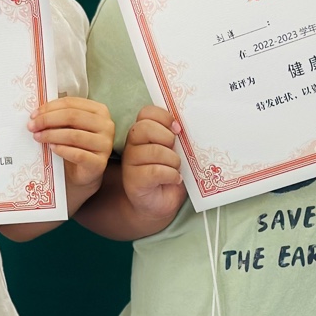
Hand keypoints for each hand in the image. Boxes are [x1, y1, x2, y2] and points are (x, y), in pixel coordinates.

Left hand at [29, 97, 114, 193]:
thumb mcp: (68, 126)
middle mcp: (106, 125)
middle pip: (72, 117)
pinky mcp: (100, 163)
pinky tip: (51, 148)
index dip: (50, 107)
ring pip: (74, 135)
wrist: (82, 172)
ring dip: (51, 135)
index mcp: (99, 111)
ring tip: (38, 137)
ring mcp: (105, 145)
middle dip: (48, 120)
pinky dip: (62, 150)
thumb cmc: (74, 145)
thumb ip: (59, 116)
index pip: (71, 103)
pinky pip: (78, 154)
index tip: (33, 115)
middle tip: (32, 126)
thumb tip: (37, 112)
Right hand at [121, 105, 187, 222]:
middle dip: (167, 137)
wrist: (159, 203)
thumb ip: (175, 135)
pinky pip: (156, 171)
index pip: (146, 112)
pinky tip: (175, 179)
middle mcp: (132, 145)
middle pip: (144, 128)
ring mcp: (130, 163)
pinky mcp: (134, 181)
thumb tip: (185, 126)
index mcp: (141, 132)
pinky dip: (171, 175)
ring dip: (173, 161)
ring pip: (154, 151)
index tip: (178, 130)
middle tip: (175, 150)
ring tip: (176, 169)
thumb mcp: (174, 150)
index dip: (164, 117)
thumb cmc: (169, 172)